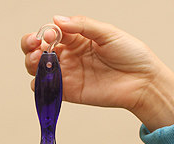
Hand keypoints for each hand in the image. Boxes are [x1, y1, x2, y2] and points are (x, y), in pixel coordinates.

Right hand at [21, 15, 173, 130]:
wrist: (142, 82)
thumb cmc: (131, 54)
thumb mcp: (108, 32)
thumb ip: (82, 25)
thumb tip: (57, 20)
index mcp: (77, 38)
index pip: (51, 33)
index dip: (43, 33)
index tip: (48, 36)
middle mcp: (70, 56)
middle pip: (39, 51)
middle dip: (30, 47)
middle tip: (36, 47)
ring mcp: (69, 75)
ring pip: (39, 69)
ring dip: (32, 65)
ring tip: (38, 62)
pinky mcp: (70, 93)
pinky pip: (48, 90)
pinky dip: (40, 85)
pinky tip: (44, 80)